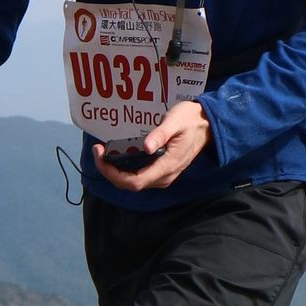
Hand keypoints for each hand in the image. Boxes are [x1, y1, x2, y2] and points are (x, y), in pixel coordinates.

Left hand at [93, 100, 210, 191]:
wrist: (208, 125)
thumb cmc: (190, 120)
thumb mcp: (175, 121)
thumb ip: (160, 135)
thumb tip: (145, 147)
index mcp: (167, 166)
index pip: (134, 181)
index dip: (113, 172)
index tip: (101, 154)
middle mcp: (164, 176)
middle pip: (130, 185)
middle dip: (109, 171)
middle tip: (98, 150)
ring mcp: (163, 176)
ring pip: (133, 183)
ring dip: (115, 171)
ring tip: (104, 152)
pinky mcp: (161, 171)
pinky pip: (139, 177)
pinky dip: (124, 169)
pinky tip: (117, 155)